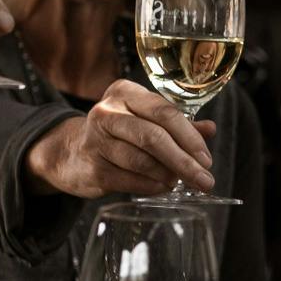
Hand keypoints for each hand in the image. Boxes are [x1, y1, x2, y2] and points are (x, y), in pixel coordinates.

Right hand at [26, 80, 215, 199]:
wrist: (70, 151)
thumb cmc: (117, 132)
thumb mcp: (144, 118)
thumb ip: (177, 123)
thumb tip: (210, 129)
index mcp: (125, 93)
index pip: (164, 112)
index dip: (190, 137)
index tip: (207, 159)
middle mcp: (107, 112)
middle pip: (153, 137)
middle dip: (184, 162)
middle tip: (204, 180)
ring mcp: (95, 140)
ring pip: (141, 161)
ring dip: (168, 175)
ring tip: (180, 182)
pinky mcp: (92, 167)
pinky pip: (129, 180)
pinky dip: (151, 186)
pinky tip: (163, 187)